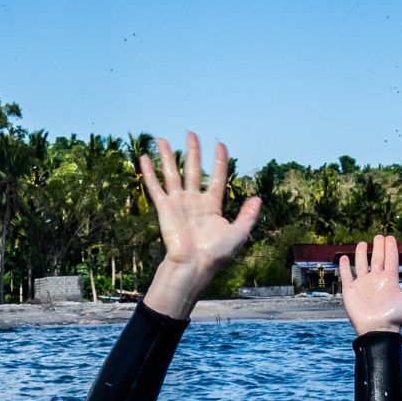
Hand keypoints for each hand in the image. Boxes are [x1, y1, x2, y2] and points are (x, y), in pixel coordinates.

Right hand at [139, 131, 261, 318]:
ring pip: (173, 173)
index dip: (220, 161)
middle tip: (190, 133)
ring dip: (168, 156)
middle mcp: (194, 201)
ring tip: (163, 139)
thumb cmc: (216, 255)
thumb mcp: (239, 234)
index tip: (220, 144)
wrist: (193, 266)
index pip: (217, 177)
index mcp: (212, 206)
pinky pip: (156, 187)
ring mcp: (178, 203)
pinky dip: (149, 172)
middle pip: (194, 169)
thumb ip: (248, 216)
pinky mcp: (164, 208)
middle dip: (193, 151)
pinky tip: (144, 158)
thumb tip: (257, 198)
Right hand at [339, 234, 401, 336]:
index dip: (391, 249)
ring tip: (362, 243)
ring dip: (361, 254)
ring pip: (361, 265)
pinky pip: (346, 276)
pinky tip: (344, 258)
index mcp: (389, 280)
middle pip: (377, 259)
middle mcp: (376, 280)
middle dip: (378, 248)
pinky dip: (344, 267)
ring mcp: (363, 285)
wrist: (377, 329)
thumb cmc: (395, 316)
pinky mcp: (350, 290)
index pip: (390, 260)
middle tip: (379, 236)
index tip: (390, 237)